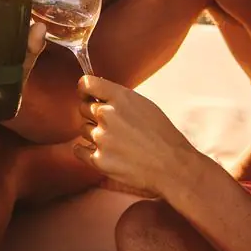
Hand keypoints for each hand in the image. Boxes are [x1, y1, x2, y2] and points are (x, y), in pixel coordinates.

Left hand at [76, 76, 201, 196]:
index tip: (87, 95)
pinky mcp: (98, 159)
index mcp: (120, 97)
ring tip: (118, 142)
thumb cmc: (162, 135)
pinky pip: (78, 150)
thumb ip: (119, 99)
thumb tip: (98, 96)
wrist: (172, 166)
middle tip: (112, 126)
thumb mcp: (144, 105)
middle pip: (83, 108)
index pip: (86, 84)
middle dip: (93, 114)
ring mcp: (101, 138)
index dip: (84, 90)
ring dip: (95, 134)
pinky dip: (86, 151)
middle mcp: (107, 115)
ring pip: (84, 129)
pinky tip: (102, 152)